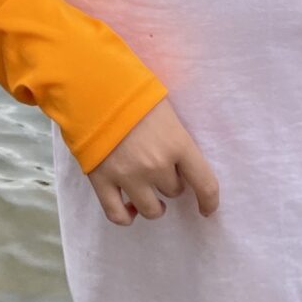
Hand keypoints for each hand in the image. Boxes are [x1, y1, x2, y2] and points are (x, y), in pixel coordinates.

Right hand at [85, 99, 218, 225]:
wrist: (92, 84)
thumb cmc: (133, 92)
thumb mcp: (166, 111)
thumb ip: (176, 139)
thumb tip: (181, 163)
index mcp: (177, 144)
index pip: (205, 184)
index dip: (209, 201)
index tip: (206, 208)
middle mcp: (156, 165)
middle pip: (173, 191)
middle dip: (170, 182)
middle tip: (160, 168)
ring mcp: (128, 176)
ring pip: (151, 210)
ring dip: (153, 204)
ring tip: (147, 193)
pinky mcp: (102, 180)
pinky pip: (117, 214)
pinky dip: (126, 216)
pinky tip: (129, 209)